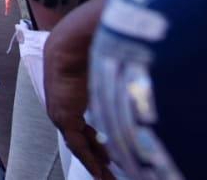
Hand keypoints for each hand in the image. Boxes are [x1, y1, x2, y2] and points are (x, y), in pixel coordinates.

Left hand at [44, 15, 112, 179]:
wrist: (74, 41)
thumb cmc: (94, 47)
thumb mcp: (109, 72)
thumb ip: (119, 85)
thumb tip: (145, 89)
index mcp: (72, 95)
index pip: (84, 125)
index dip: (97, 141)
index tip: (109, 154)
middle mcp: (65, 106)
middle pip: (82, 138)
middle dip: (97, 157)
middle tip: (108, 173)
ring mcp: (62, 112)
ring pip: (79, 145)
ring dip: (95, 163)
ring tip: (107, 179)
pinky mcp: (64, 117)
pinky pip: (78, 144)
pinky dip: (90, 160)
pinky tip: (100, 173)